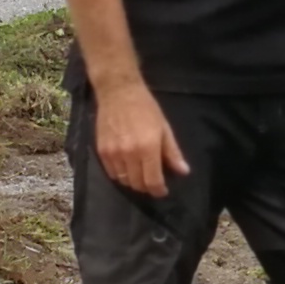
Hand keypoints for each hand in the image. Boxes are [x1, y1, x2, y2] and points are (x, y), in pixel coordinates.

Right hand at [90, 80, 189, 197]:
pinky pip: (111, 173)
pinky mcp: (101, 151)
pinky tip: (127, 167)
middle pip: (137, 184)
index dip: (159, 190)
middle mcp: (129, 154)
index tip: (163, 191)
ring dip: (133, 181)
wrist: (118, 92)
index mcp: (148, 148)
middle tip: (152, 181)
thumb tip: (183, 171)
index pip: (153, 181)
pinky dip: (120, 174)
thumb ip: (172, 152)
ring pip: (123, 180)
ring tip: (140, 174)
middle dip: (147, 187)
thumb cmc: (146, 108)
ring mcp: (113, 153)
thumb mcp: (164, 128)